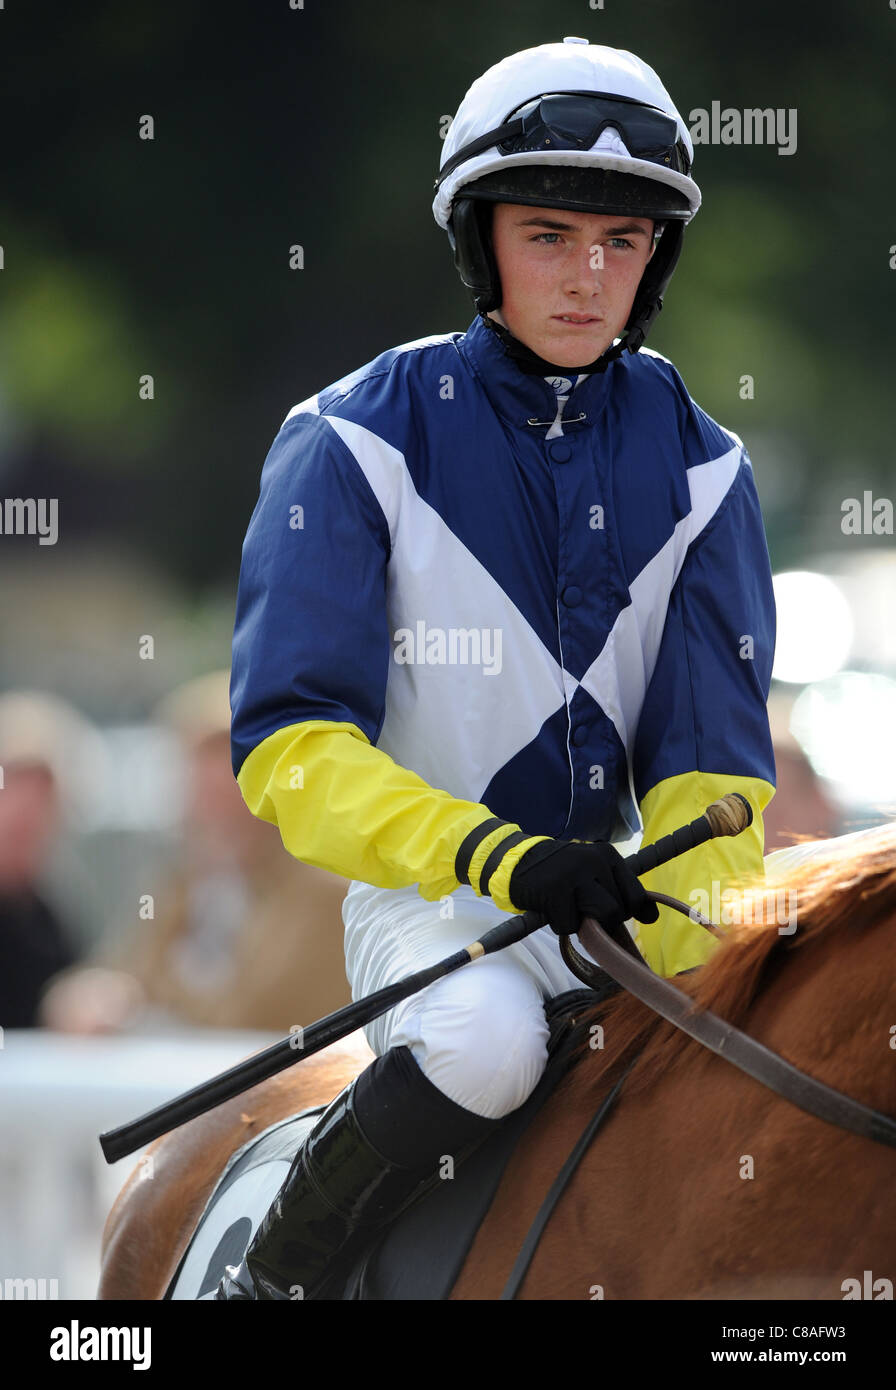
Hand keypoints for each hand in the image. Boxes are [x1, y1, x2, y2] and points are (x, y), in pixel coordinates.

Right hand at [508, 837, 658, 937]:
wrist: (516, 862)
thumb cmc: (559, 873)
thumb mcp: (592, 871)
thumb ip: (618, 889)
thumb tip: (652, 917)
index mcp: (608, 855)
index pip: (636, 893)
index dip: (634, 911)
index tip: (630, 917)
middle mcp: (595, 860)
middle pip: (619, 910)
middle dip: (604, 920)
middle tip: (584, 911)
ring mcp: (575, 875)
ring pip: (602, 917)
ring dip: (586, 924)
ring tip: (570, 910)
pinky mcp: (556, 891)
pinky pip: (570, 926)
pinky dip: (560, 925)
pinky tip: (551, 909)